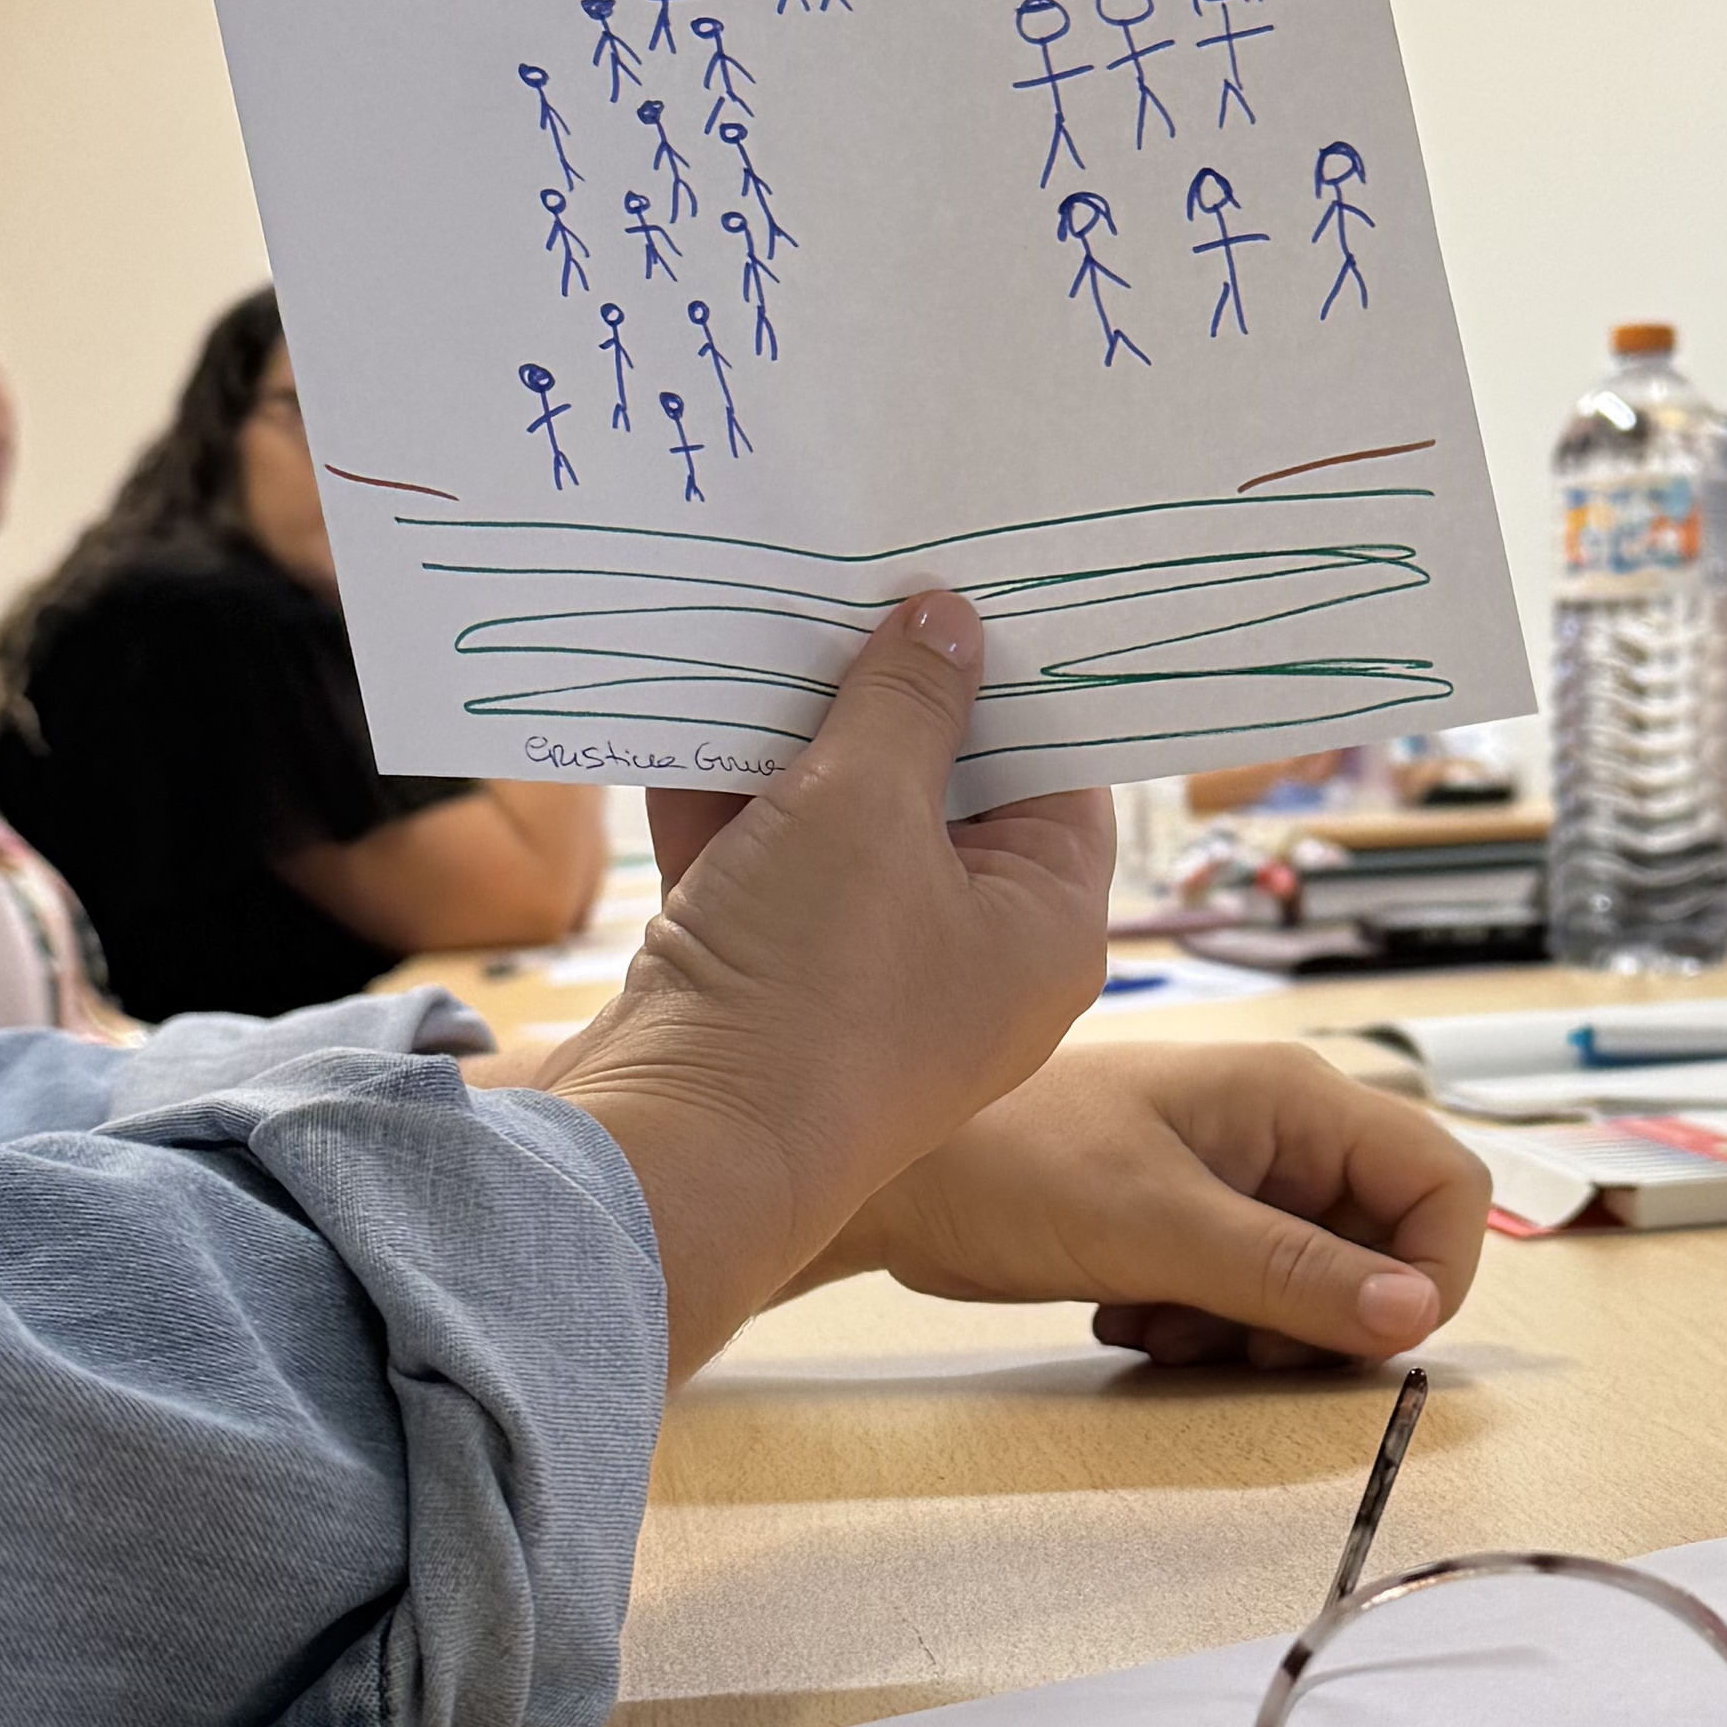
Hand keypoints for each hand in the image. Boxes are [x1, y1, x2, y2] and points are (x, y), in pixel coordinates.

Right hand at [518, 598, 1110, 1371]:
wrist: (670, 1152)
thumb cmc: (811, 987)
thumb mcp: (865, 803)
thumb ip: (905, 700)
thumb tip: (945, 619)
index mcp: (1045, 925)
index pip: (1057, 772)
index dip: (1011, 676)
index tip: (970, 581)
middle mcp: (968, 956)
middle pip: (943, 790)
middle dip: (883, 691)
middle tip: (855, 574)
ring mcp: (860, 974)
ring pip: (837, 824)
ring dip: (791, 737)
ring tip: (761, 619)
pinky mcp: (766, 984)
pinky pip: (757, 865)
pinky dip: (723, 799)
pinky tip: (684, 705)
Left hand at [834, 1041, 1488, 1367]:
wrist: (896, 1183)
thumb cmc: (1011, 1166)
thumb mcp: (1159, 1227)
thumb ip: (1291, 1273)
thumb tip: (1413, 1317)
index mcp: (1296, 1099)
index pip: (1444, 1180)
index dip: (1434, 1271)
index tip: (1370, 1339)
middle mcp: (1282, 1134)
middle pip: (1386, 1245)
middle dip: (1327, 1317)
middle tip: (1243, 1347)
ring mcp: (1238, 1181)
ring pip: (1320, 1285)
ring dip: (1260, 1333)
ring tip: (1169, 1327)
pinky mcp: (1193, 1226)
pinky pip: (1253, 1300)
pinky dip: (1210, 1330)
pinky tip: (1133, 1317)